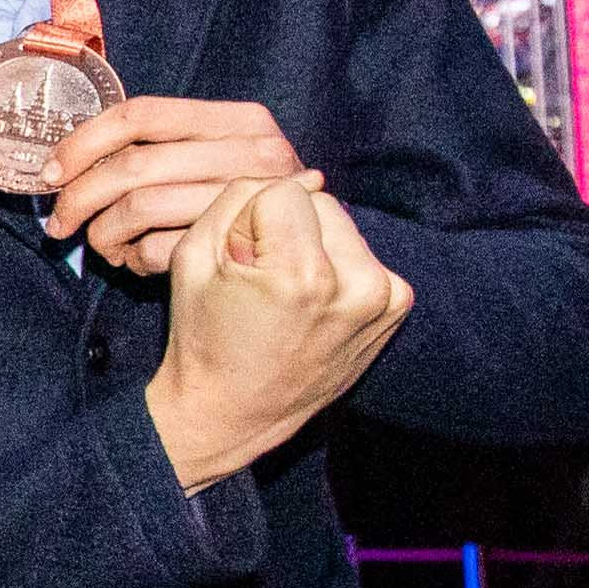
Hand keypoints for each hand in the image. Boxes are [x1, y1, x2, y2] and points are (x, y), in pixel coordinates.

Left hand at [47, 93, 305, 272]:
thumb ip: (159, 145)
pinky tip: (133, 260)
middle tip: (59, 222)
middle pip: (134, 166)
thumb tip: (63, 166)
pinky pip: (163, 250)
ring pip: (142, 209)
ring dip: (104, 233)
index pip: (140, 114)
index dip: (84, 142)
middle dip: (79, 197)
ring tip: (99, 243)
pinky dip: (135, 258)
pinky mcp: (243, 247)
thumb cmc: (244, 194)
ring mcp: (250, 202)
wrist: (316, 246)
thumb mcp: (215, 153)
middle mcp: (254, 153)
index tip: (49, 172)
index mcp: (241, 120)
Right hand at [143, 170, 409, 492]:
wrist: (233, 410)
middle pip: (320, 201)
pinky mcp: (395, 307)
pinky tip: (312, 300)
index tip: (238, 263)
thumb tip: (304, 176)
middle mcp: (359, 287)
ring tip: (286, 290)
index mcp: (304, 275)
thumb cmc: (205, 333)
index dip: (248, 219)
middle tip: (260, 277)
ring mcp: (384, 300)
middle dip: (285, 226)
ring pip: (342, 223)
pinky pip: (361, 252)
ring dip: (313, 242)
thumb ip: (239, 197)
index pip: (282, 191)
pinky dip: (336, 264)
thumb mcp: (193, 256)